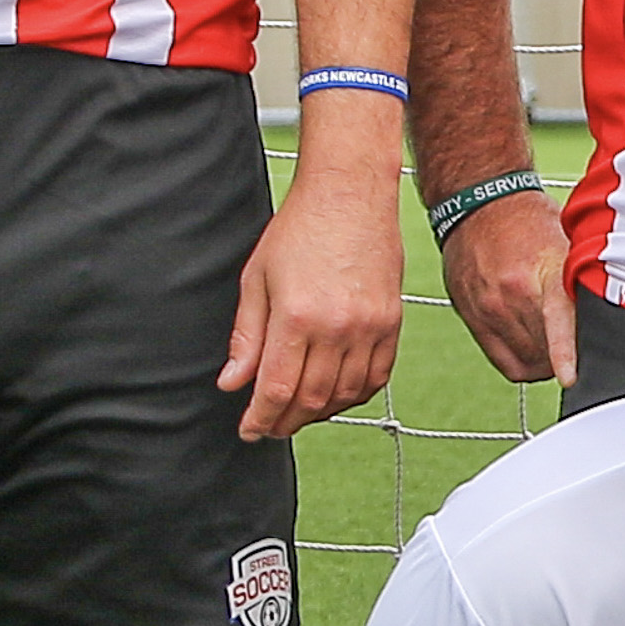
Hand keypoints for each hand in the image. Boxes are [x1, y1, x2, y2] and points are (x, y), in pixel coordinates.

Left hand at [224, 173, 404, 440]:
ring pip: (345, 395)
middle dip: (286, 421)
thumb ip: (246, 337)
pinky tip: (335, 394)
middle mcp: (337, 327)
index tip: (250, 431)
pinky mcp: (391, 323)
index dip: (261, 418)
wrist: (350, 194)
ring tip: (299, 410)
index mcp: (296, 316)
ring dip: (319, 412)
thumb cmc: (299, 230)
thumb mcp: (257, 280)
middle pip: (311, 399)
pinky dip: (354, 395)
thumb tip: (232, 383)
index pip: (276, 389)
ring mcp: (370, 327)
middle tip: (270, 425)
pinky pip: (376, 378)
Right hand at [437, 187, 575, 388]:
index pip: (556, 319)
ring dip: (545, 359)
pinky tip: (533, 344)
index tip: (570, 377)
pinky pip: (504, 361)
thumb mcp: (566, 241)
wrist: (477, 203)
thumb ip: (583, 280)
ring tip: (552, 337)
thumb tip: (612, 311)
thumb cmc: (528, 221)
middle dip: (566, 353)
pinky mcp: (472, 318)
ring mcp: (489, 308)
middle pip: (545, 350)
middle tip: (578, 340)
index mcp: (544, 271)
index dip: (564, 352)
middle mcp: (512, 293)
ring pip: (527, 360)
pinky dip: (524, 361)